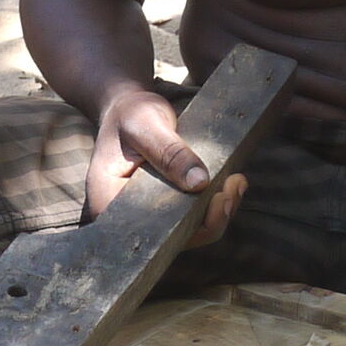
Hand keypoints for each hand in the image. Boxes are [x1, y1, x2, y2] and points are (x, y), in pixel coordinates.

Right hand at [87, 85, 245, 242]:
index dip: (190, 227)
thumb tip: (199, 183)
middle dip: (212, 218)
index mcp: (109, 203)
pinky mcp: (166, 205)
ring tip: (236, 183)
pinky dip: (216, 202)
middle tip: (232, 188)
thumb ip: (169, 152)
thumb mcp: (146, 124)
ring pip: (190, 228)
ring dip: (219, 210)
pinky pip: (194, 215)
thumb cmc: (129, 115)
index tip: (216, 200)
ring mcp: (149, 214)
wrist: (128, 108)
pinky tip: (233, 182)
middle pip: (175, 236)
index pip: (152, 234)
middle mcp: (128, 217)